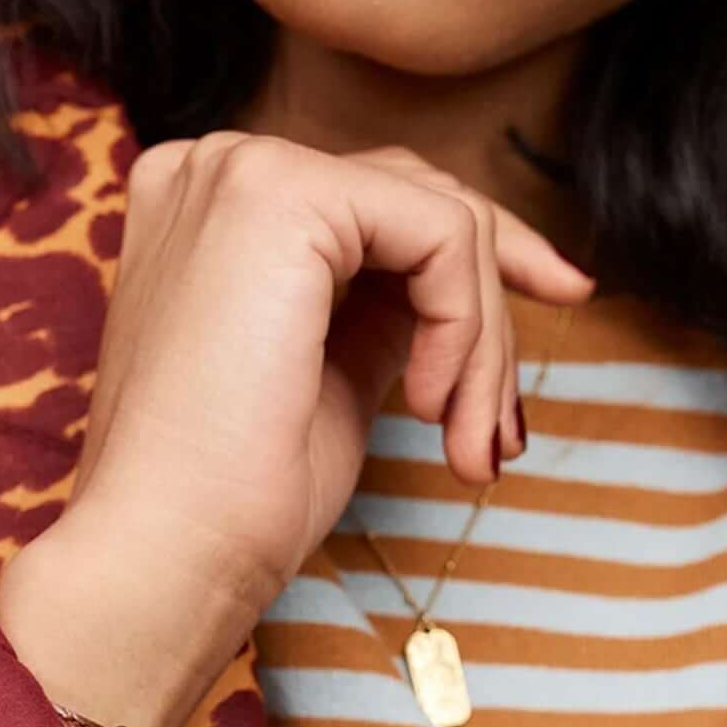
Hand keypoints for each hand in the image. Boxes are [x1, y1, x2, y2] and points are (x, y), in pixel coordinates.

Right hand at [48, 132, 593, 610]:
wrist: (166, 558)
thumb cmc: (232, 503)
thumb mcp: (329, 381)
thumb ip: (381, 315)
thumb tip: (465, 300)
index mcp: (212, 211)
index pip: (378, 201)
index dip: (478, 262)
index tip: (561, 303)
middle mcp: (215, 168)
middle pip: (420, 196)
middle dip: (494, 307)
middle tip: (505, 429)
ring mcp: (242, 171)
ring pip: (441, 219)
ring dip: (484, 342)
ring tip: (472, 448)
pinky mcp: (280, 197)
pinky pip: (441, 236)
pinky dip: (466, 328)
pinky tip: (433, 410)